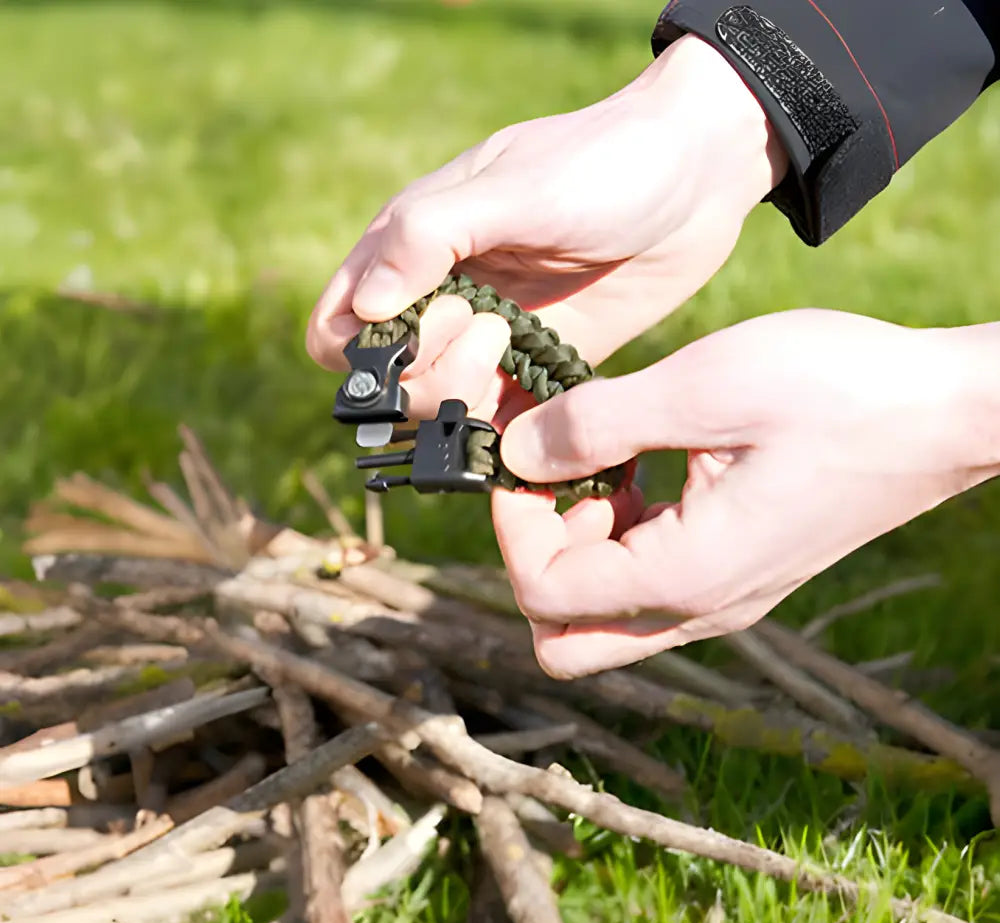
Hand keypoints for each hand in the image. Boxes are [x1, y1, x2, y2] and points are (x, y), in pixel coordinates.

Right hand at [306, 34, 787, 421]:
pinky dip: (513, 434)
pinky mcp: (541, 366)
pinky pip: (505, 423)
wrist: (698, 179)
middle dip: (431, 373)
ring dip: (469, 402)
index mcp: (413, 249)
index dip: (364, 350)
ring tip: (520, 344)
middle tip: (494, 327)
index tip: (428, 325)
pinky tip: (543, 404)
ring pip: (443, 411)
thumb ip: (431, 236)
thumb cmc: (603, 163)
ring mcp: (493, 339)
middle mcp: (444, 300)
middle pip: (391, 384)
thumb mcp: (516, 186)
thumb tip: (364, 305)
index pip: (338, 328)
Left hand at [491, 309, 999, 676]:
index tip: (524, 457)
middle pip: (564, 635)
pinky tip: (644, 466)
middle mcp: (701, 609)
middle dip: (538, 554)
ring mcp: (722, 598)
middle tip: (562, 476)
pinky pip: (648, 583)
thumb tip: (516, 452)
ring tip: (608, 459)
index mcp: (687, 577)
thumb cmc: (841, 392)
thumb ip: (596, 425)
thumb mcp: (704, 389)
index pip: (543, 595)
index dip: (513, 526)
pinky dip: (621, 535)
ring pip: (603, 614)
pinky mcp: (738, 573)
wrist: (947, 412)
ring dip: (580, 543)